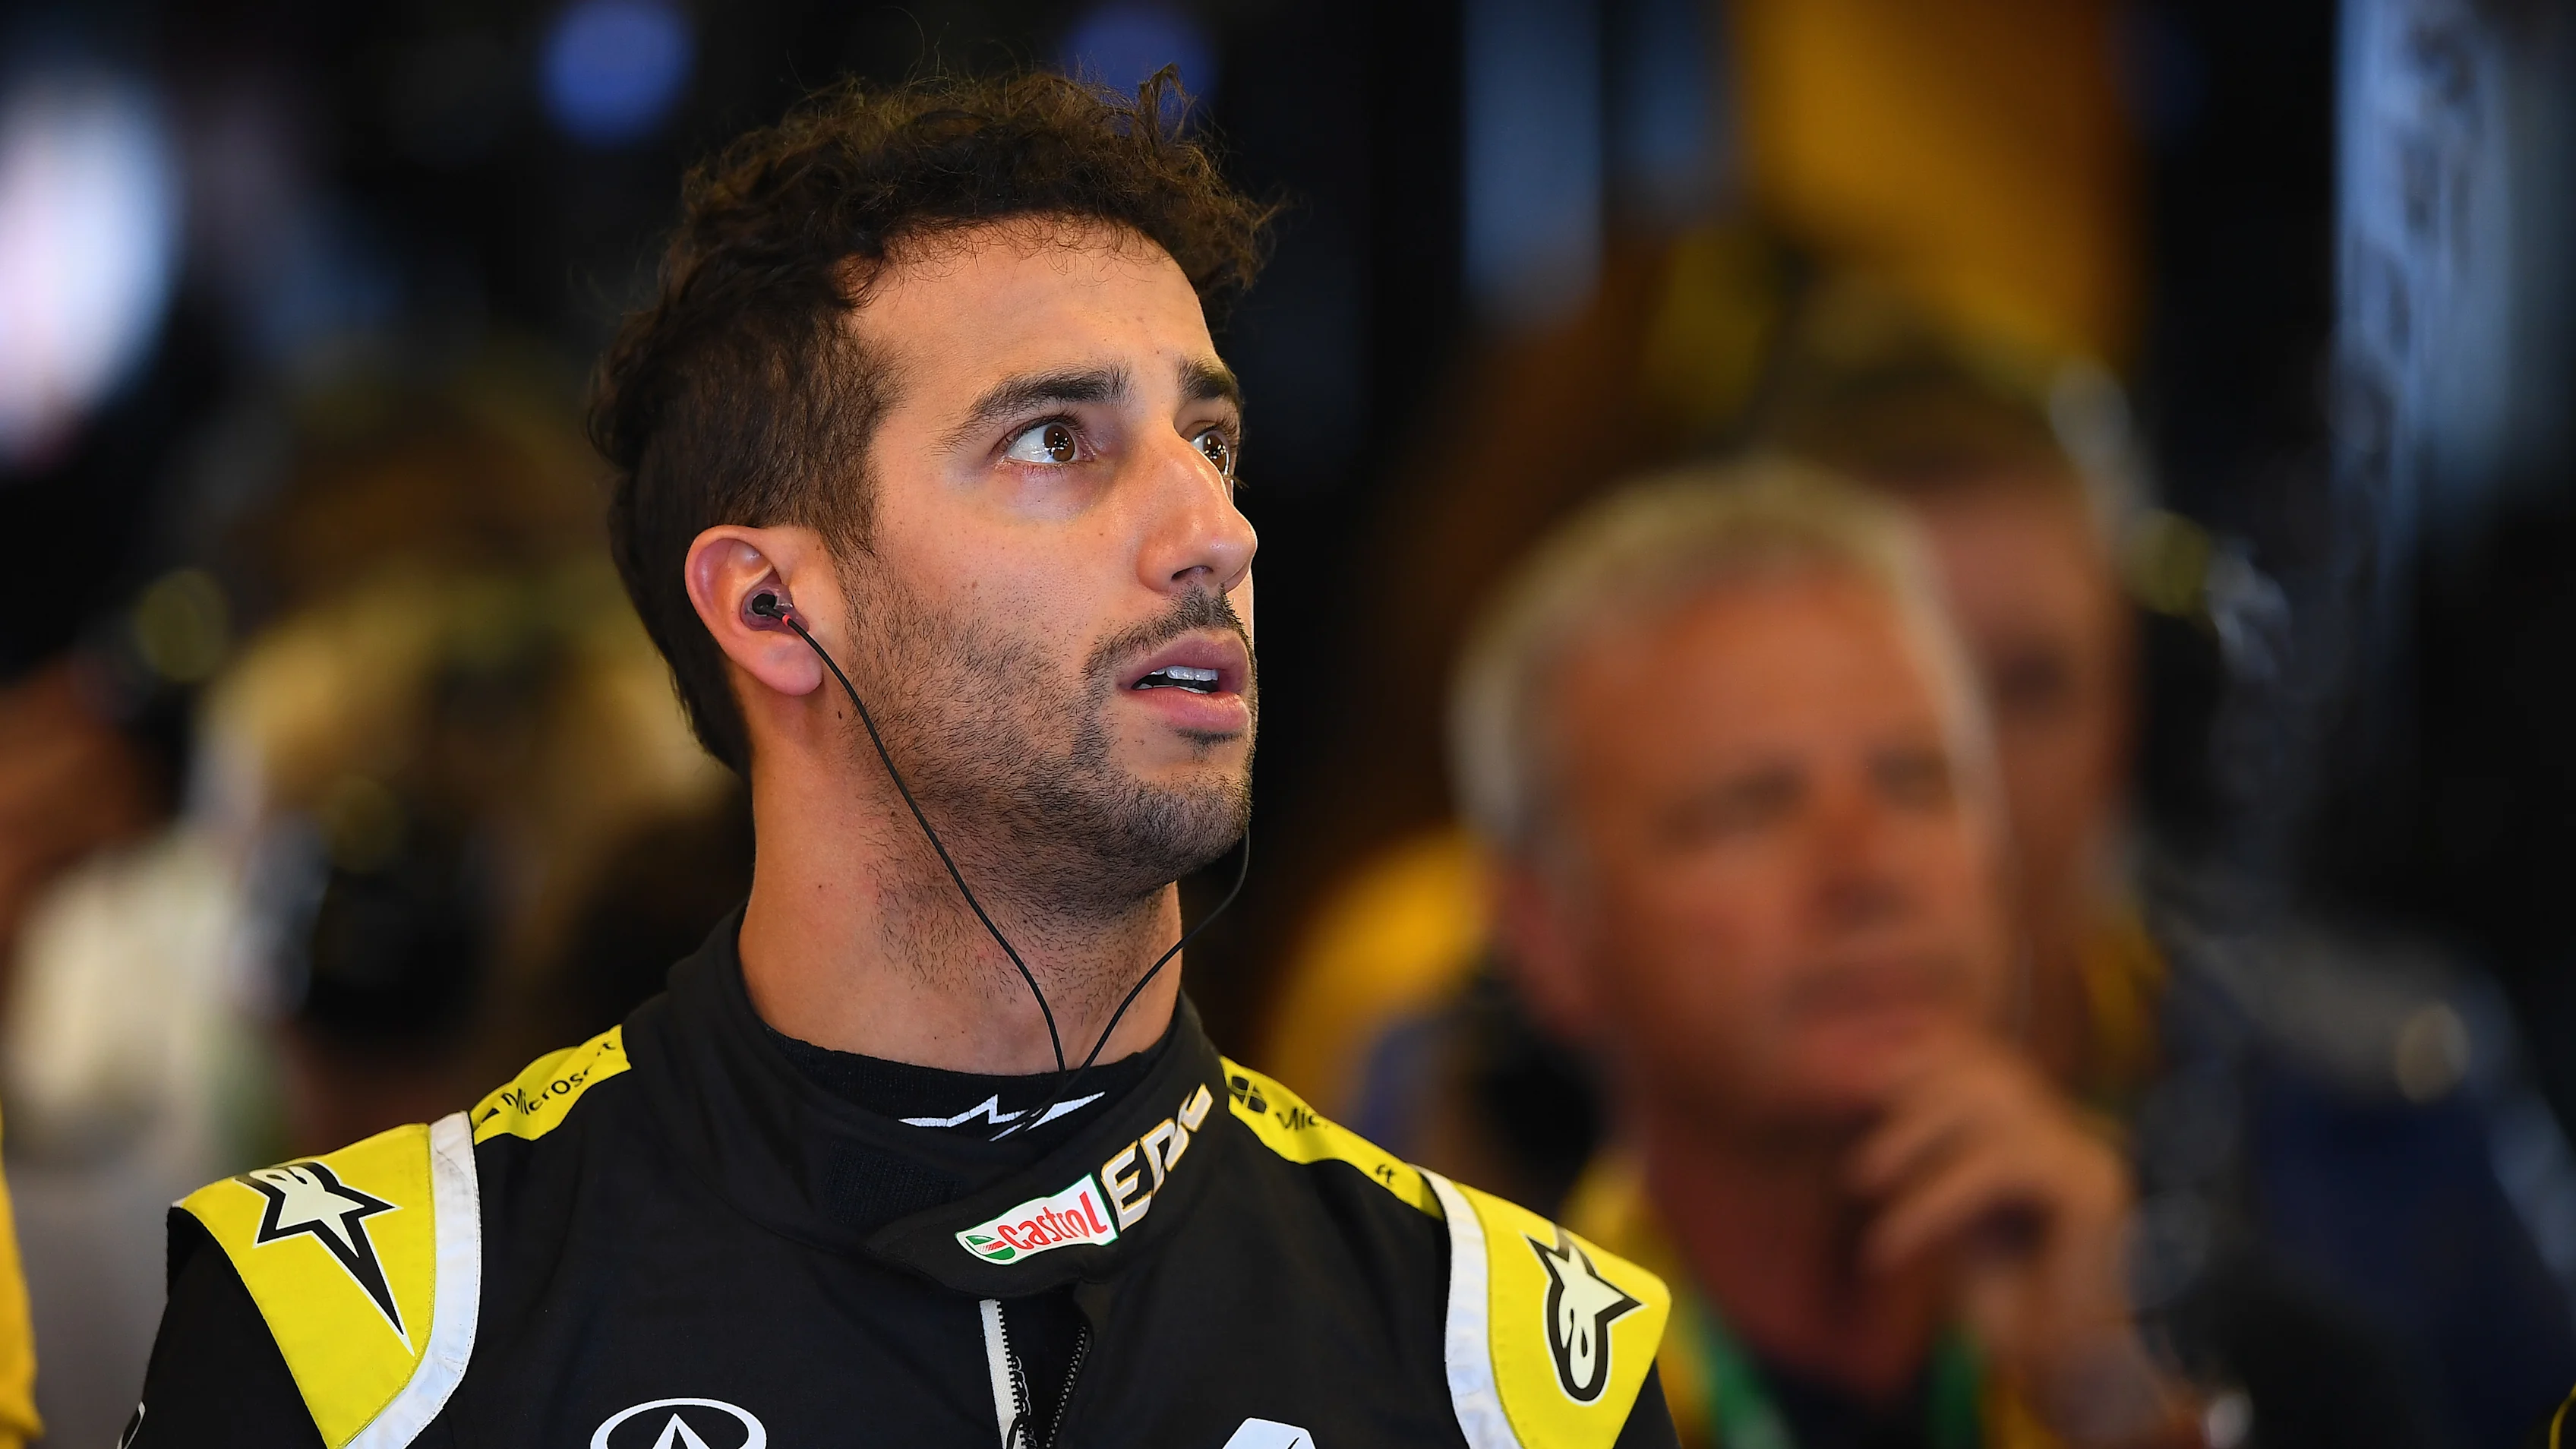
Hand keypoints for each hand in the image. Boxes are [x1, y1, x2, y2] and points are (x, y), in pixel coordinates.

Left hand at [1847, 1041, 2198, 1448]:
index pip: (1974, 1053)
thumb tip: (1866, 1083)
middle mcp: (2071, 1125)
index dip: (1910, 1050)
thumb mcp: (1943, 1209)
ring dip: (1911, 1137)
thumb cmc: (2005, 1303)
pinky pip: (2000, 1166)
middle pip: (1983, 1064)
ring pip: (1991, 1104)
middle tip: (1851, 1136)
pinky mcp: (2093, 1187)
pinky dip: (1932, 1199)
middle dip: (1907, 1088)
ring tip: (1860, 1182)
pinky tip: (1888, 1244)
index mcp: (2039, 1122)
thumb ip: (1920, 1150)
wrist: (2070, 1377)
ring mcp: (2090, 1150)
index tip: (1846, 1080)